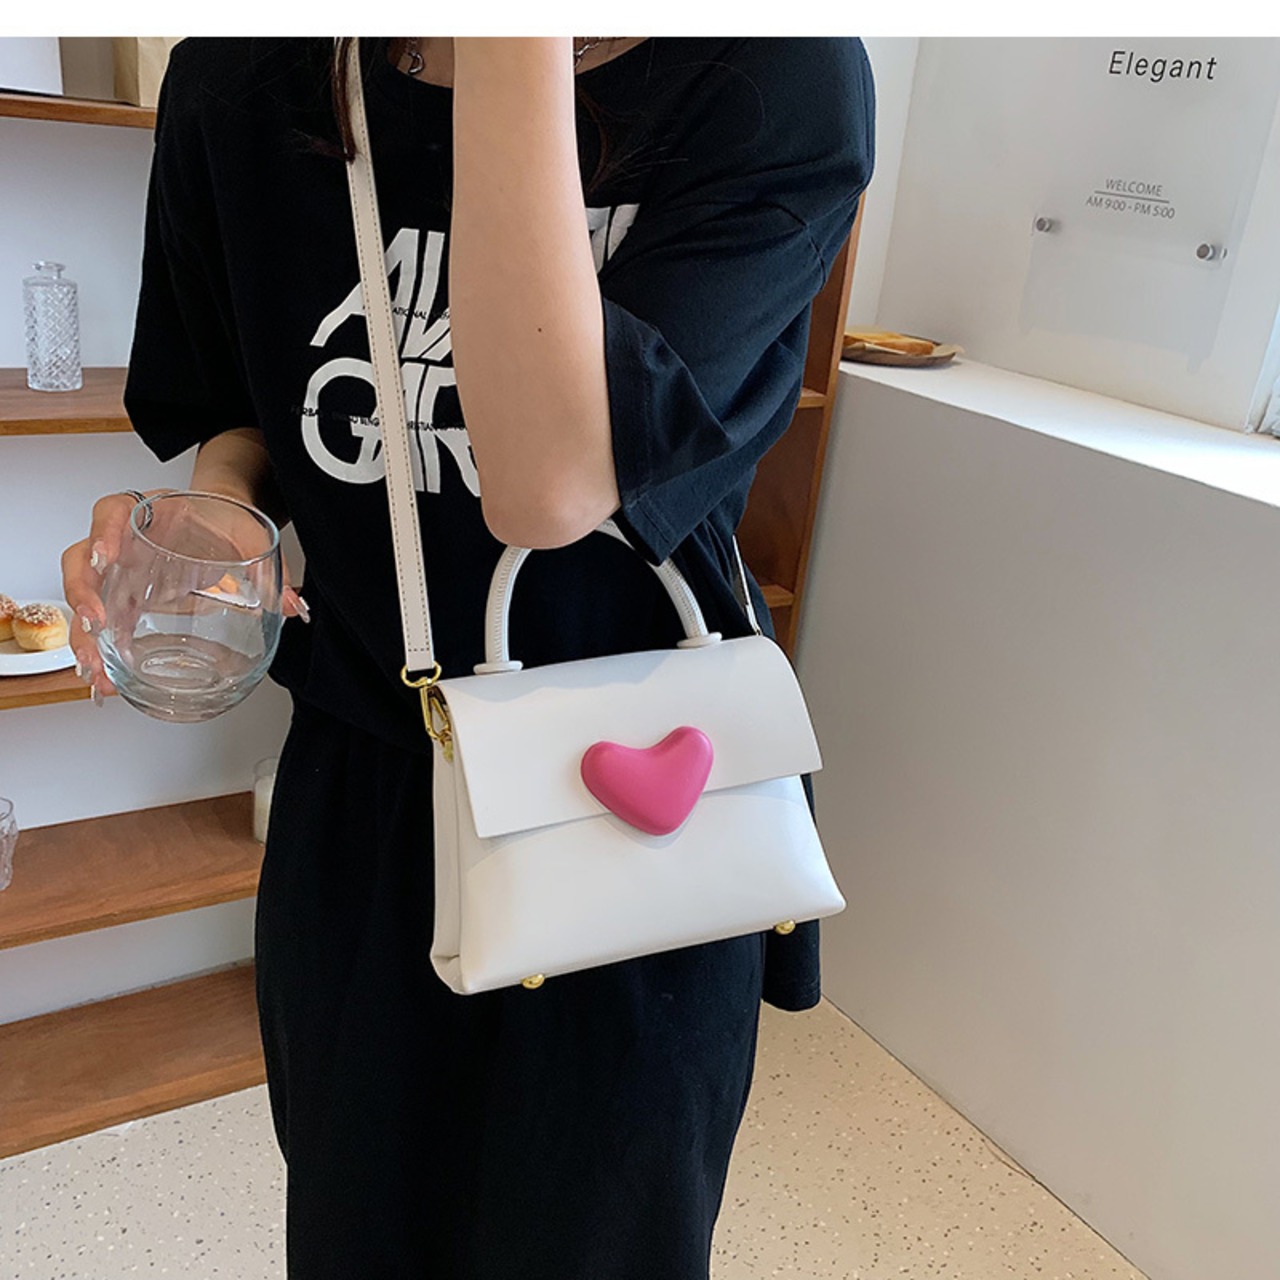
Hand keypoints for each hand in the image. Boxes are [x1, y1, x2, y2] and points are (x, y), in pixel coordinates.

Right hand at [61, 489, 307, 700]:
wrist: (222, 523)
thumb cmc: (226, 522)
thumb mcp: (250, 536)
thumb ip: (269, 567)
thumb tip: (294, 606)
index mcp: (150, 512)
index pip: (112, 511)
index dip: (103, 532)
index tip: (106, 555)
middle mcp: (125, 541)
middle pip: (82, 560)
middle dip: (82, 592)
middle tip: (95, 622)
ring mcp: (120, 571)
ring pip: (86, 598)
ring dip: (84, 636)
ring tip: (94, 668)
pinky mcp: (125, 598)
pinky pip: (101, 624)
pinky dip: (100, 652)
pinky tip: (104, 679)